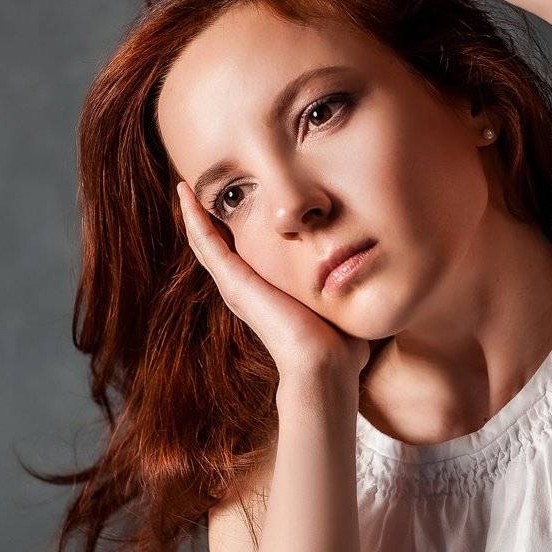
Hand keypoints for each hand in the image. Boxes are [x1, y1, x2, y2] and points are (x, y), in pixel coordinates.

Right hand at [175, 181, 370, 382]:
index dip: (235, 227)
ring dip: (194, 213)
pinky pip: (206, 244)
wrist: (324, 364)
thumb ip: (343, 286)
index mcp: (265, 290)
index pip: (243, 252)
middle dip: (208, 217)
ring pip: (204, 242)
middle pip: (217, 245)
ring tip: (184, 187)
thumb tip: (368, 274)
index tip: (235, 199)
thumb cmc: (339, 343)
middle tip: (198, 188)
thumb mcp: (338, 301)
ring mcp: (235, 285)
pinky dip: (193, 218)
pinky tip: (185, 194)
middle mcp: (245, 287)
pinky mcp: (234, 283)